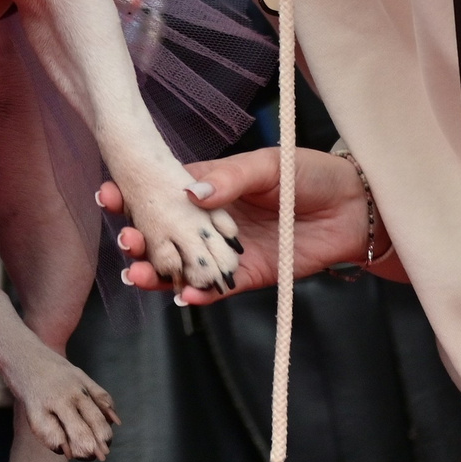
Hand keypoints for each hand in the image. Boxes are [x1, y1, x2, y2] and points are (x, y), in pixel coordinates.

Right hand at [97, 148, 377, 302]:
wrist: (353, 208)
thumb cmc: (309, 175)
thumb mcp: (269, 165)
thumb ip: (230, 178)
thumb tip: (191, 193)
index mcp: (207, 187)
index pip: (160, 191)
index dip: (132, 194)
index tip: (107, 194)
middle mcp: (209, 221)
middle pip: (162, 232)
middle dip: (136, 237)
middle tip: (124, 238)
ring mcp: (225, 251)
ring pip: (181, 265)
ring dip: (157, 271)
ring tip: (138, 273)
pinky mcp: (246, 276)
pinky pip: (215, 289)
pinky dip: (197, 295)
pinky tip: (183, 296)